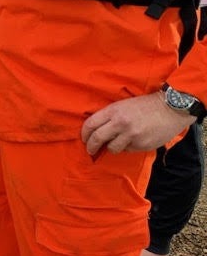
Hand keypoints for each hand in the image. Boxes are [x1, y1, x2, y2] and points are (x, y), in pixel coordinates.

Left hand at [80, 91, 194, 156]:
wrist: (171, 108)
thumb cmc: (146, 105)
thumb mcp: (124, 105)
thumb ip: (110, 116)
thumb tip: (96, 130)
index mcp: (114, 110)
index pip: (90, 124)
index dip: (84, 134)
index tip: (84, 139)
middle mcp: (120, 123)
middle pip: (97, 139)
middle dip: (91, 146)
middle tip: (90, 150)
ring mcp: (131, 135)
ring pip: (112, 148)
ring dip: (112, 147)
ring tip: (118, 142)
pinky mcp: (141, 144)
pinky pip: (128, 150)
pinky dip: (128, 147)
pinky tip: (135, 139)